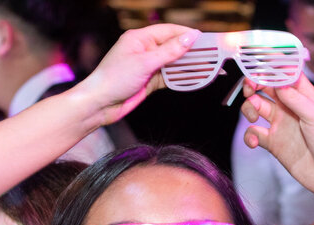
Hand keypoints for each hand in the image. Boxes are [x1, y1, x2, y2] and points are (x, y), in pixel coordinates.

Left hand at [78, 24, 198, 124]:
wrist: (100, 104)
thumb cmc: (113, 79)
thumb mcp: (144, 62)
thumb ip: (169, 51)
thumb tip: (189, 39)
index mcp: (140, 38)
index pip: (169, 31)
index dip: (188, 35)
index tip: (206, 40)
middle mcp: (145, 50)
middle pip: (174, 47)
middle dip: (193, 52)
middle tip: (213, 56)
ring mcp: (148, 66)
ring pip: (175, 64)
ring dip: (191, 67)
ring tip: (210, 69)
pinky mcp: (150, 81)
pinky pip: (171, 78)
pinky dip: (183, 79)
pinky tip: (196, 79)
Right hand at [240, 74, 313, 199]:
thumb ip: (296, 98)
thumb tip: (278, 81)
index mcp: (304, 96)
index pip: (285, 73)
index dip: (271, 66)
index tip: (258, 64)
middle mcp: (290, 107)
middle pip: (266, 87)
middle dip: (254, 84)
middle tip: (249, 89)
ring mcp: (281, 124)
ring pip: (256, 106)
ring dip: (248, 107)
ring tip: (252, 115)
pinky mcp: (273, 143)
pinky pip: (254, 133)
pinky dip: (249, 135)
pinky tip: (255, 142)